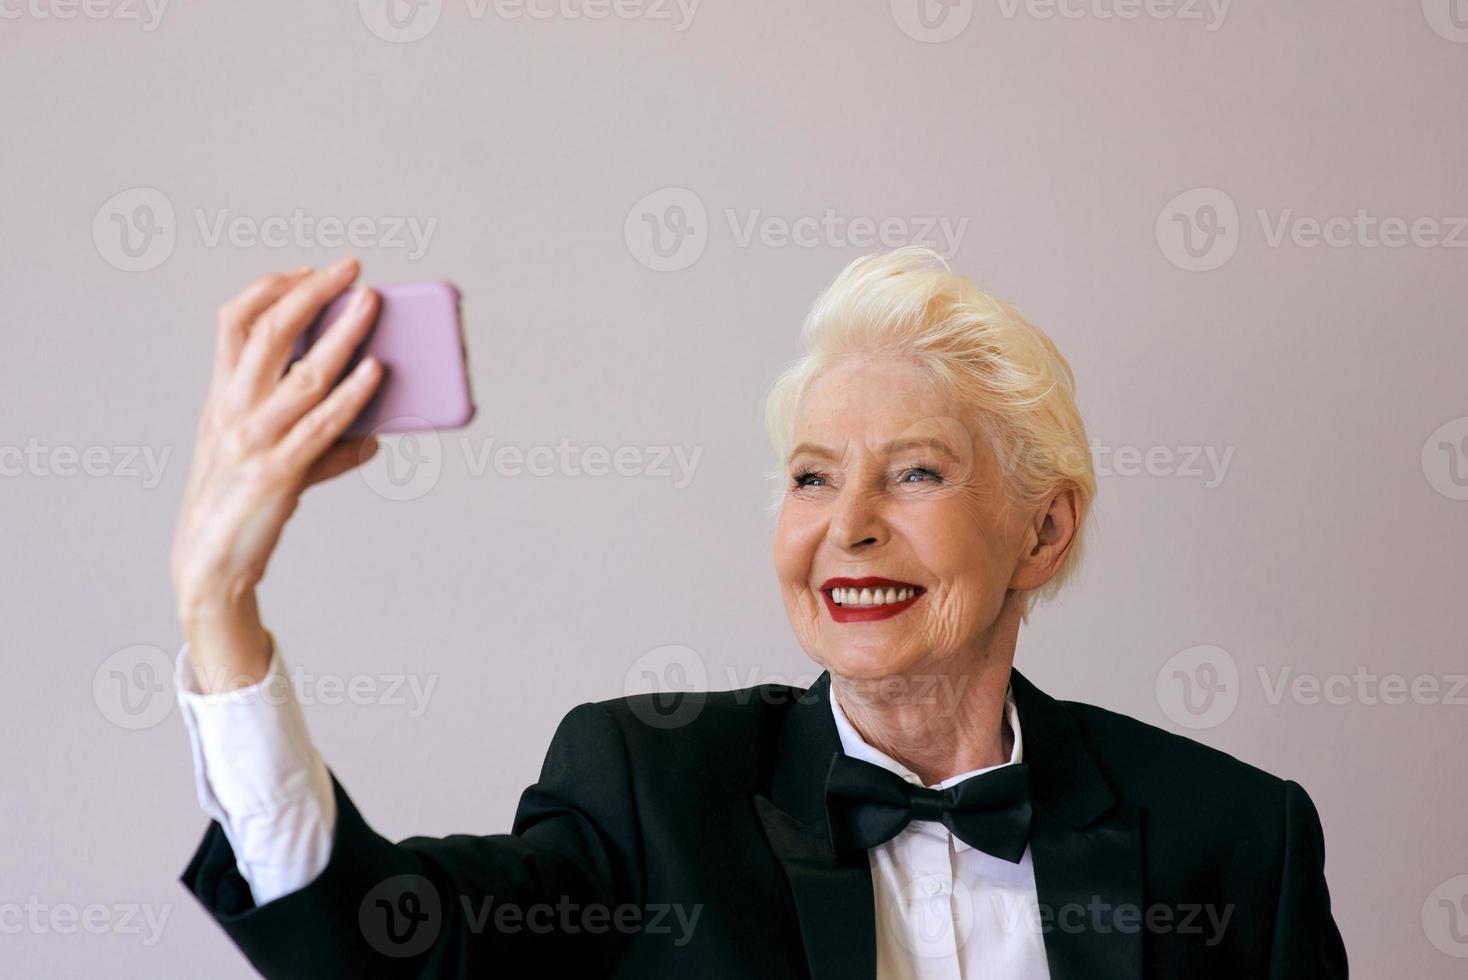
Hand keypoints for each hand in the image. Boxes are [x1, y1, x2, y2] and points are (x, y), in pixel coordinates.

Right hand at [170, 257, 383, 690]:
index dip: (272, 288)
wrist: (209, 565)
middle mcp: (232, 409)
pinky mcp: (277, 472)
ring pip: (303, 372)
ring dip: (344, 335)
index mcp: (221, 397)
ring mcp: (253, 439)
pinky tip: (376, 373)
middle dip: (313, 293)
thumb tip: (372, 439)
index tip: (308, 271)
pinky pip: (321, 425)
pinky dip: (351, 395)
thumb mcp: (268, 460)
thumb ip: (320, 445)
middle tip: (352, 268)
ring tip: (373, 307)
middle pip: (270, 332)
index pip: (234, 322)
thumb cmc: (240, 506)